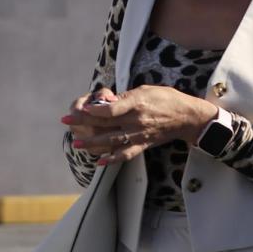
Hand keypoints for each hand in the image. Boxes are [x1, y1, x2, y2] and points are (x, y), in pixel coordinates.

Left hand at [62, 85, 215, 164]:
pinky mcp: (143, 144)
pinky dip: (113, 159)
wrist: (186, 117)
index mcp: (137, 104)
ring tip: (76, 143)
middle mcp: (136, 120)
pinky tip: (100, 161)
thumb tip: (104, 102)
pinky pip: (126, 154)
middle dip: (84, 122)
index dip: (95, 110)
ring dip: (92, 142)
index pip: (111, 109)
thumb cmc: (165, 98)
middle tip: (66, 120)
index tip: (81, 109)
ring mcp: (139, 134)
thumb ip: (124, 97)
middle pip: (106, 123)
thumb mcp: (145, 90)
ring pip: (112, 140)